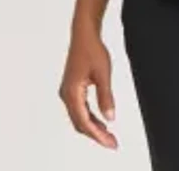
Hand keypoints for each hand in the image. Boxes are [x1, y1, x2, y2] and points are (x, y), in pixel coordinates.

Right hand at [58, 24, 117, 149]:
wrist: (84, 34)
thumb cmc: (92, 49)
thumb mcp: (103, 73)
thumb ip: (106, 97)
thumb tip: (110, 118)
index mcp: (72, 93)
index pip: (84, 122)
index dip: (98, 135)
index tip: (110, 143)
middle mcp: (66, 95)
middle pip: (80, 123)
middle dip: (96, 135)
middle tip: (112, 143)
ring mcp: (67, 92)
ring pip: (79, 117)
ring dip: (93, 127)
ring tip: (108, 135)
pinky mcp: (72, 89)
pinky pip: (79, 109)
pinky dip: (90, 118)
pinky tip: (101, 121)